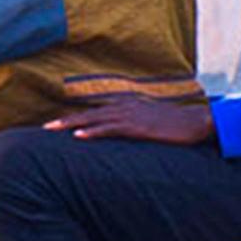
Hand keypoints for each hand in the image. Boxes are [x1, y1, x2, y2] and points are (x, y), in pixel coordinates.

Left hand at [48, 95, 218, 145]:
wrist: (195, 123)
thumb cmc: (174, 126)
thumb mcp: (148, 123)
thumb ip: (132, 126)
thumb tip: (120, 136)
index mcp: (126, 104)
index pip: (94, 110)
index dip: (74, 117)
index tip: (56, 124)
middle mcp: (124, 106)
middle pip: (88, 112)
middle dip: (65, 120)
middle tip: (45, 128)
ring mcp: (130, 115)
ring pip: (94, 118)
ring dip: (72, 124)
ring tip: (53, 130)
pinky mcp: (138, 127)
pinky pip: (111, 129)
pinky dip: (94, 131)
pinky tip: (79, 136)